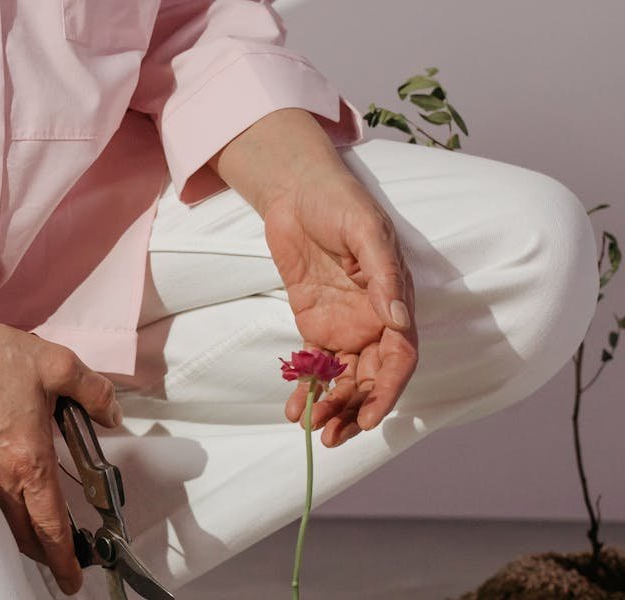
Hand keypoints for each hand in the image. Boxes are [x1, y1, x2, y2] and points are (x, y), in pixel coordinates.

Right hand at [0, 312, 120, 595]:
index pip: (50, 522)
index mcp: (28, 458)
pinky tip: (16, 497)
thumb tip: (112, 413)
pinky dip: (6, 510)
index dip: (64, 555)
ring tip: (44, 538)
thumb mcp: (59, 366)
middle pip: (23, 532)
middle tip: (63, 565)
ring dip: (25, 534)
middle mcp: (1, 471)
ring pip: (4, 516)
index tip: (72, 578)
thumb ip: (94, 392)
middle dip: (44, 555)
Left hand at [263, 168, 417, 446]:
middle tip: (332, 434)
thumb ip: (383, 274)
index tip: (370, 417)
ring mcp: (343, 325)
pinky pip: (313, 365)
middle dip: (355, 409)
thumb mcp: (365, 230)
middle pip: (370, 377)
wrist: (297, 193)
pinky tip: (294, 410)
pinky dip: (306, 389)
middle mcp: (372, 321)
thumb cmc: (340, 203)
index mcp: (394, 302)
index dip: (388, 390)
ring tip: (312, 429)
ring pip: (343, 378)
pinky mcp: (313, 324)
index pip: (399, 357)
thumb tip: (398, 319)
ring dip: (332, 406)